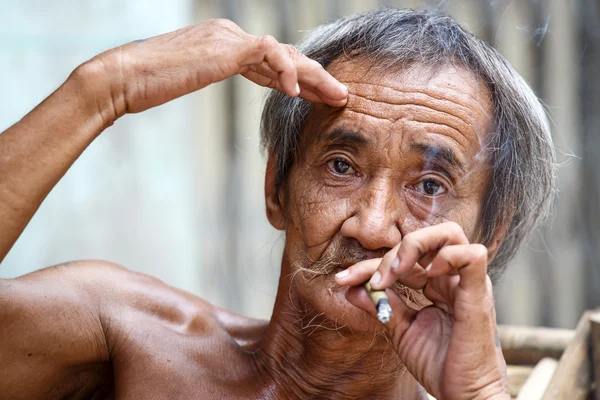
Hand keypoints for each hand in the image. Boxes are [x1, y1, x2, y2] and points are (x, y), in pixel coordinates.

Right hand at [81, 19, 347, 120]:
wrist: (123, 78)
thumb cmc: (150, 86)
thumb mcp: (192, 81)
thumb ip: (217, 75)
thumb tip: (228, 84)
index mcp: (225, 44)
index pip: (272, 60)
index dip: (299, 79)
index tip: (318, 98)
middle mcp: (230, 35)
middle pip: (285, 56)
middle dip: (316, 77)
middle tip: (341, 95)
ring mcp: (228, 37)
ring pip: (285, 54)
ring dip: (314, 76)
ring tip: (336, 95)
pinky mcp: (225, 46)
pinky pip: (268, 53)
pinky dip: (286, 72)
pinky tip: (296, 93)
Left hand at [335, 222, 509, 399]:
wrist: (463, 395)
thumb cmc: (438, 363)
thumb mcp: (400, 329)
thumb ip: (381, 305)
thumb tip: (351, 288)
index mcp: (435, 283)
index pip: (402, 258)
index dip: (370, 265)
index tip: (343, 280)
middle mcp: (452, 277)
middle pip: (426, 236)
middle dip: (393, 251)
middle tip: (375, 278)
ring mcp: (466, 282)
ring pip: (449, 234)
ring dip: (415, 245)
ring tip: (396, 272)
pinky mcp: (479, 294)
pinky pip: (473, 256)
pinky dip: (447, 256)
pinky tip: (427, 274)